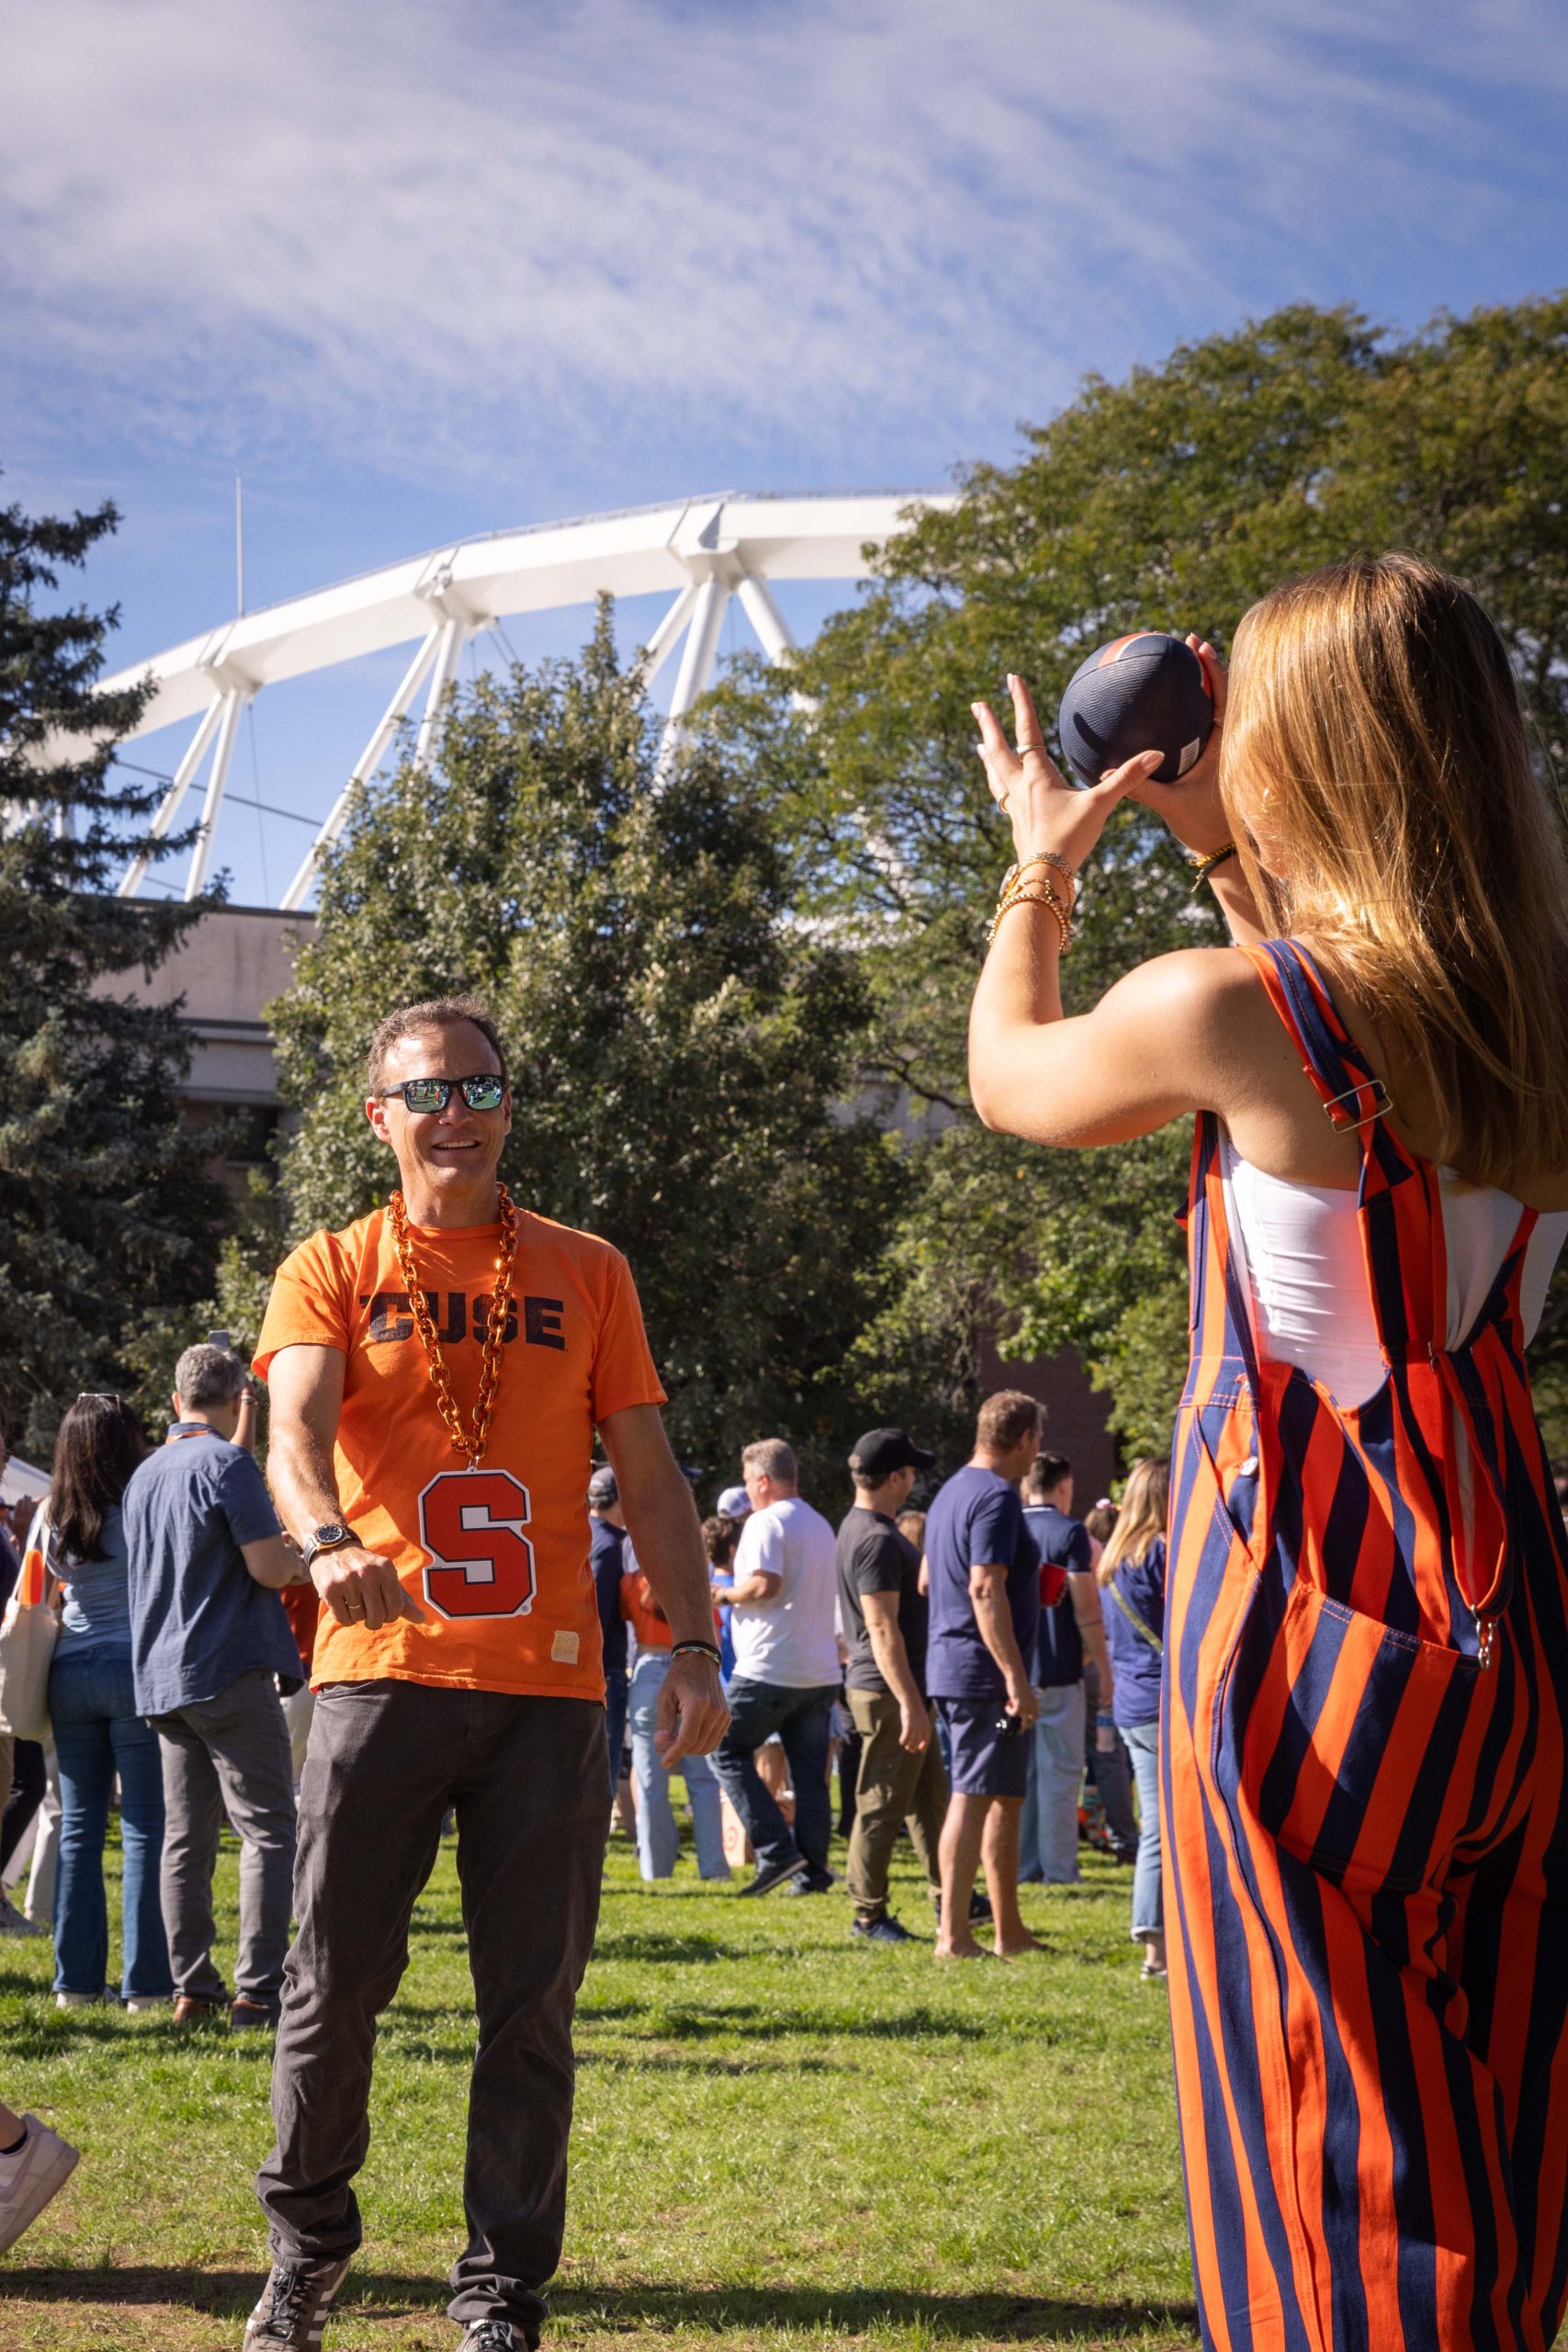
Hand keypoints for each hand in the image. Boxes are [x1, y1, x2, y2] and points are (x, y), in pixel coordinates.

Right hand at [312, 1542, 427, 1630]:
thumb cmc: (365, 1568)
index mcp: (386, 1569)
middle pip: (378, 1616)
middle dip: (374, 1621)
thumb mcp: (386, 1577)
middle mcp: (368, 1573)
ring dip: (357, 1617)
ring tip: (354, 1602)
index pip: (396, 1608)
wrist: (333, 1549)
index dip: (391, 1616)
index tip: (384, 1612)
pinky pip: (342, 1618)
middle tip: (369, 1614)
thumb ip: (403, 1599)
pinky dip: (344, 1618)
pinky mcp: (330, 1588)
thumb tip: (422, 1619)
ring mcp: (348, 1580)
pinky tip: (344, 1605)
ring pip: (359, 1617)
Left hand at [654, 1651, 730, 1767]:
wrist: (700, 1661)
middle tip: (663, 1745)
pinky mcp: (726, 1717)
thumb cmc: (678, 1678)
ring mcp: (723, 1715)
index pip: (687, 1739)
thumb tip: (660, 1745)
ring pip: (706, 1747)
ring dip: (690, 1750)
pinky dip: (701, 1745)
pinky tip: (688, 1737)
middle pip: (696, 1746)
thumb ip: (664, 1722)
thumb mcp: (665, 1696)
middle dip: (678, 1751)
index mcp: (698, 1704)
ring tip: (674, 1740)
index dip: (674, 1754)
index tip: (664, 1763)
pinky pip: (714, 1741)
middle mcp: (714, 1711)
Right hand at [898, 1695, 931, 1754]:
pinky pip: (904, 1738)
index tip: (918, 1749)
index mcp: (927, 1729)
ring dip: (907, 1746)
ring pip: (911, 1743)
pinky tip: (901, 1741)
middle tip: (909, 1748)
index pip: (926, 1743)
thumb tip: (920, 1739)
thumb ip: (922, 1729)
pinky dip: (902, 1741)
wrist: (912, 1702)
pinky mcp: (907, 1726)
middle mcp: (922, 1730)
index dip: (922, 1748)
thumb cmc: (917, 1712)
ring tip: (905, 1745)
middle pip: (917, 1745)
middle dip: (913, 1748)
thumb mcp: (923, 1720)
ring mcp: (915, 1729)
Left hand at [972, 674, 1160, 876]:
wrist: (1044, 877)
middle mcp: (1020, 788)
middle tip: (977, 705)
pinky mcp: (1016, 823)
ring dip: (988, 754)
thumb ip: (1127, 779)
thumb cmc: (1070, 840)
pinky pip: (1001, 795)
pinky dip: (997, 783)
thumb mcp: (1100, 806)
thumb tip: (1156, 754)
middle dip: (989, 725)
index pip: (1027, 732)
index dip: (1020, 703)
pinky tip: (1000, 787)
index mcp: (1037, 777)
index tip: (1011, 678)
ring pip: (996, 773)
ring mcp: (1015, 806)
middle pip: (999, 750)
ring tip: (979, 744)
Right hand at [1004, 1674, 1039, 1731]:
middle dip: (1025, 1727)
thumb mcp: (1024, 1696)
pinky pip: (1013, 1714)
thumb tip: (1016, 1710)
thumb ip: (1023, 1703)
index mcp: (1035, 1703)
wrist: (1017, 1679)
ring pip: (1023, 1722)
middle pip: (1031, 1722)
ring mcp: (1026, 1708)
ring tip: (1013, 1724)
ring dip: (1018, 1725)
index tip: (1026, 1724)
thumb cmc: (1019, 1685)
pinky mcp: (1019, 1707)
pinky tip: (1006, 1705)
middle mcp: (1032, 1707)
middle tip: (1020, 1731)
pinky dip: (1009, 1710)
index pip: (1036, 1716)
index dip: (1031, 1721)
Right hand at [1118, 635, 1231, 858]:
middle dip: (1207, 665)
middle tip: (1187, 642)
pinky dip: (1196, 709)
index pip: (1225, 695)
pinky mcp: (1221, 761)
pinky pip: (1209, 726)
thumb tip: (1102, 773)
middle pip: (1225, 692)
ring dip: (1205, 684)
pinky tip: (1171, 706)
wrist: (1227, 852)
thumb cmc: (1204, 828)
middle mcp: (1231, 742)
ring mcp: (1227, 751)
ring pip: (1220, 707)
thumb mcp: (1171, 806)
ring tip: (1184, 662)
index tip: (1197, 643)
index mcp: (1228, 745)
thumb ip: (1140, 787)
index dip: (1213, 667)